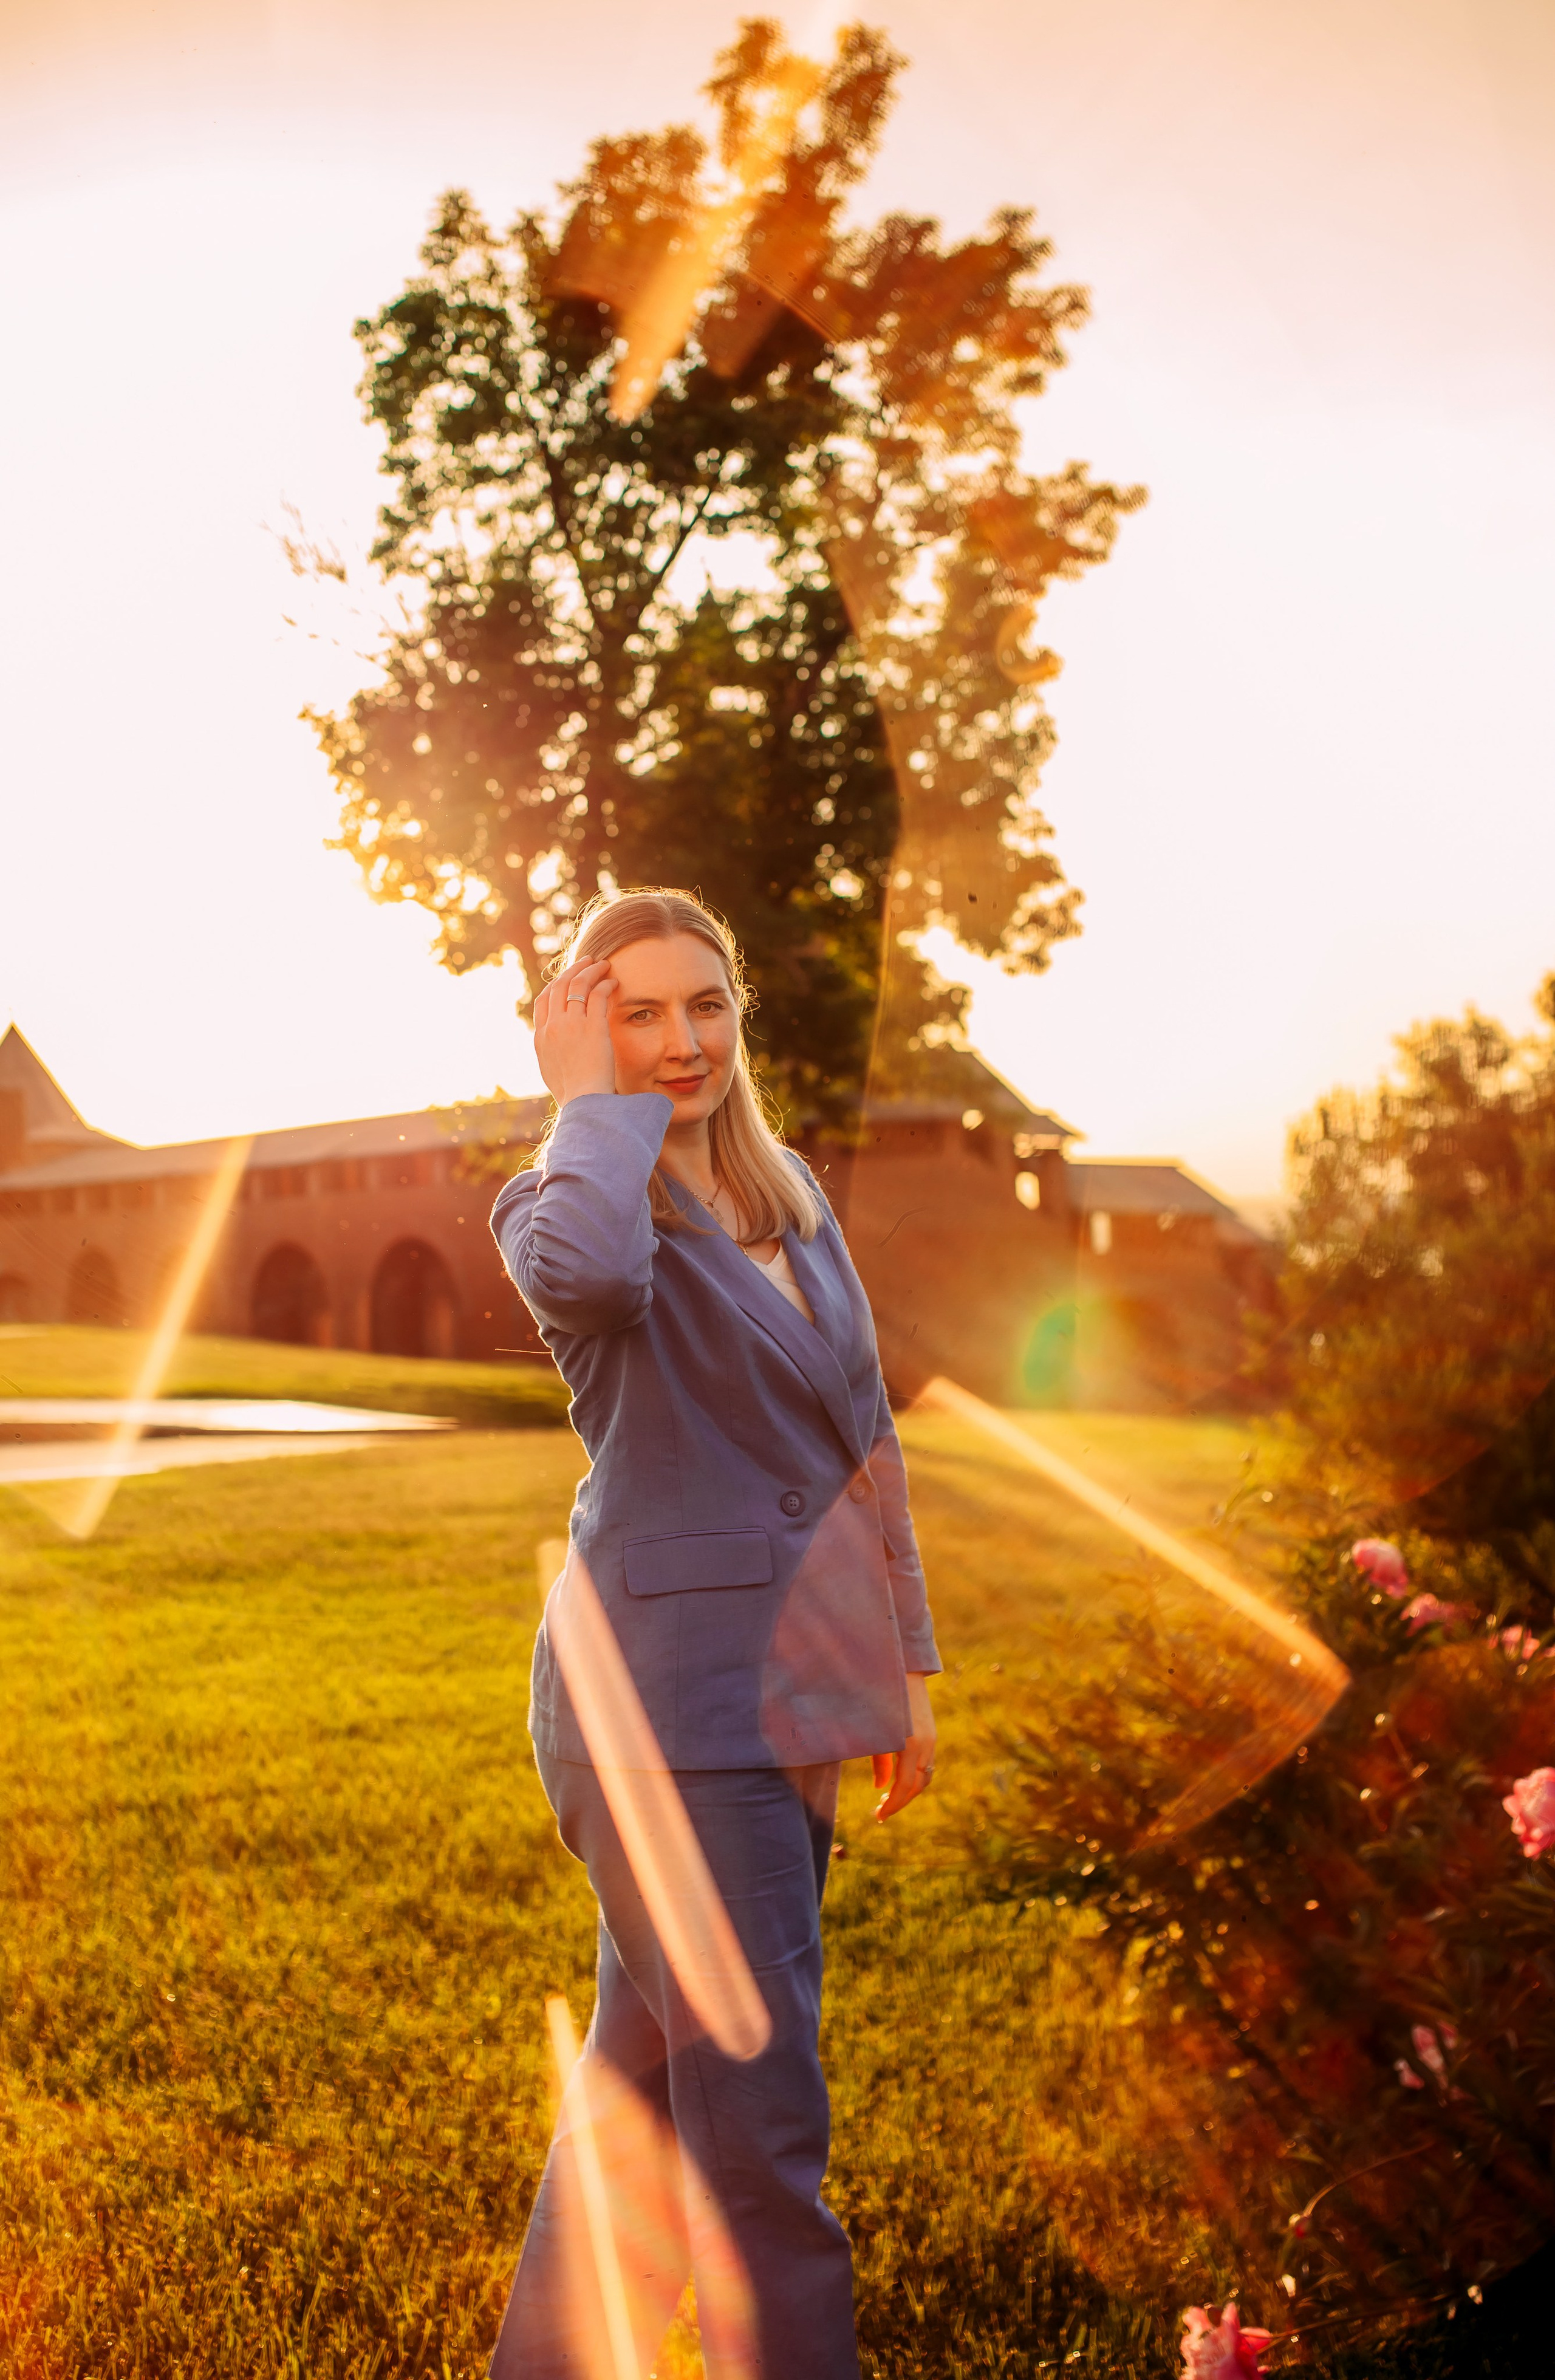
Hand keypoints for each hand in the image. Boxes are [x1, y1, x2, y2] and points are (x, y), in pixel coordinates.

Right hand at [531, 959, 617, 1105]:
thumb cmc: (574, 1095)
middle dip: (574, 970)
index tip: (568, 979)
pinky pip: (598, 995)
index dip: (556, 985)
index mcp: (541, 1038)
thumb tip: (556, 1049)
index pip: (544, 1001)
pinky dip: (605, 984)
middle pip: (559, 986)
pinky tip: (613, 982)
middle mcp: (553, 1027)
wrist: (584, 1103)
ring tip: (603, 965)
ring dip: (591, 971)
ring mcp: (572, 1025)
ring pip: (578, 985)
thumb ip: (552, 1054)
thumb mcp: (553, 1073)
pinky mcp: (593, 1027)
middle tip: (587, 962)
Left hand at [873, 1672, 935, 1821]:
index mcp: (910, 1743)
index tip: (879, 1816)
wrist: (901, 1665)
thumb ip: (878, 1760)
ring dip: (910, 1790)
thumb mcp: (874, 1730)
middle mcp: (926, 1742)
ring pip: (926, 1774)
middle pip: (919, 1784)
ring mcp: (931, 1736)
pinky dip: (915, 1775)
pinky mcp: (930, 1731)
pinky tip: (899, 1777)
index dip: (893, 1804)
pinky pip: (927, 1761)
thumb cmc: (877, 1696)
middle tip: (881, 1811)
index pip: (905, 1786)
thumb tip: (880, 1787)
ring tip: (889, 1797)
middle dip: (901, 1800)